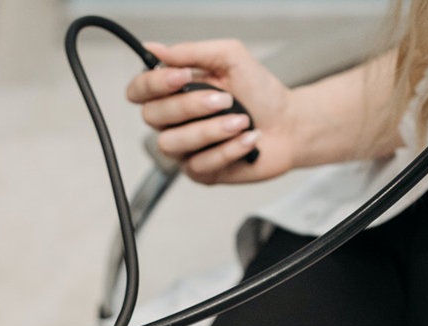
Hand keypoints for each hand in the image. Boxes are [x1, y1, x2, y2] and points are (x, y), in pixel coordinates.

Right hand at [126, 39, 296, 183]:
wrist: (289, 125)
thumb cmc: (260, 93)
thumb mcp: (230, 58)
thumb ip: (193, 53)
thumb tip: (155, 49)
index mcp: (173, 93)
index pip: (139, 91)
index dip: (152, 85)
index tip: (182, 77)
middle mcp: (172, 123)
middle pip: (152, 117)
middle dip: (190, 106)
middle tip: (225, 99)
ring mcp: (183, 151)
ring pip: (173, 144)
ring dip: (212, 130)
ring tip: (241, 121)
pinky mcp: (199, 173)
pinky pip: (200, 164)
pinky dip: (230, 149)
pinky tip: (249, 139)